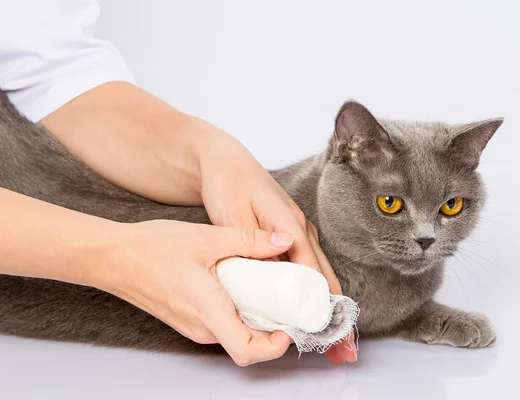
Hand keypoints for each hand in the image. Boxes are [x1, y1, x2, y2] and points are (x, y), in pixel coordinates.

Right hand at [90, 219, 294, 365]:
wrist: (113, 257)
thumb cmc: (151, 249)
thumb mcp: (206, 237)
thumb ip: (249, 240)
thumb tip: (283, 239)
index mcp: (208, 310)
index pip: (247, 351)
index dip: (275, 346)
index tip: (289, 325)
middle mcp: (201, 327)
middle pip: (246, 344)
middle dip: (272, 327)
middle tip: (286, 300)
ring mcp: (192, 326)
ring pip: (234, 333)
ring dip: (255, 318)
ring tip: (265, 286)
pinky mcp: (187, 319)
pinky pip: (221, 323)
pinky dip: (237, 311)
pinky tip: (239, 285)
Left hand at [196, 122, 356, 363]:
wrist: (224, 162)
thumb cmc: (228, 184)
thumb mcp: (234, 214)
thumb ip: (254, 240)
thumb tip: (278, 264)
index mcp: (290, 225)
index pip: (312, 272)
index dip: (321, 305)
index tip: (326, 332)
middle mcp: (301, 229)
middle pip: (325, 278)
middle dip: (335, 316)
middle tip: (342, 350)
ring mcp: (297, 231)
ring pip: (320, 275)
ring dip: (328, 308)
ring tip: (335, 341)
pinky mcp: (289, 234)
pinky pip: (307, 269)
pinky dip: (314, 294)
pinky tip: (313, 312)